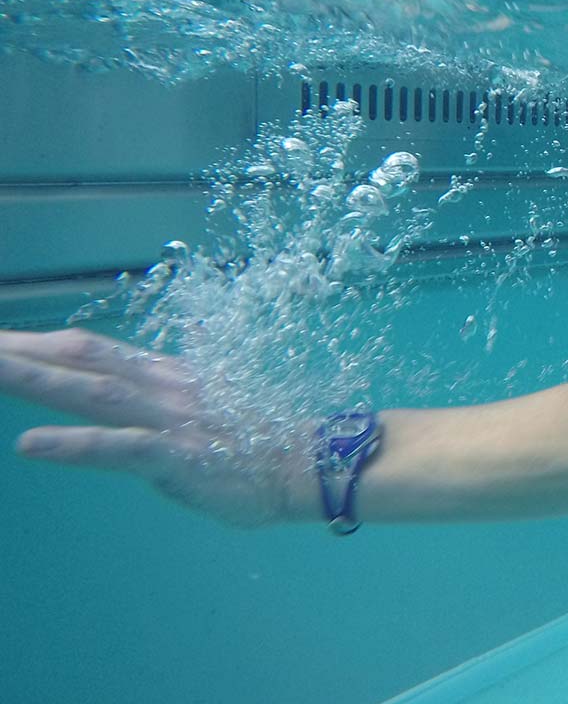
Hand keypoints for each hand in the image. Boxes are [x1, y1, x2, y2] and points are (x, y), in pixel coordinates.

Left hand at [0, 328, 311, 526]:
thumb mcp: (208, 402)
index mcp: (166, 376)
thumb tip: (152, 372)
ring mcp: (170, 418)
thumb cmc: (256, 436)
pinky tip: (31, 444)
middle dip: (23, 351)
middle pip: (83, 360)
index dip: (43, 343)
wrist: (305, 460)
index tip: (0, 339)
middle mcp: (163, 387)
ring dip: (34, 380)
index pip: (94, 352)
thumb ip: (169, 390)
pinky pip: (120, 447)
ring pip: (92, 392)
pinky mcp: (178, 456)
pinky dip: (74, 444)